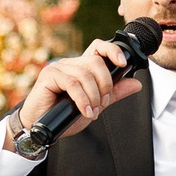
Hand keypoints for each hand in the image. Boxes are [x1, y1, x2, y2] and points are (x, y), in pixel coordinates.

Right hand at [16, 39, 147, 141]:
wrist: (40, 128)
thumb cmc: (63, 116)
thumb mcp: (95, 105)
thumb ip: (113, 94)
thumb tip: (136, 83)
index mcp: (81, 67)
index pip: (98, 47)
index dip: (112, 50)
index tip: (123, 63)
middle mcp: (70, 64)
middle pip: (95, 62)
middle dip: (105, 85)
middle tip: (103, 104)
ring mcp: (58, 68)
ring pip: (85, 74)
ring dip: (94, 96)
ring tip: (93, 111)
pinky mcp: (49, 76)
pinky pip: (73, 83)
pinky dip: (82, 99)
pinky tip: (85, 111)